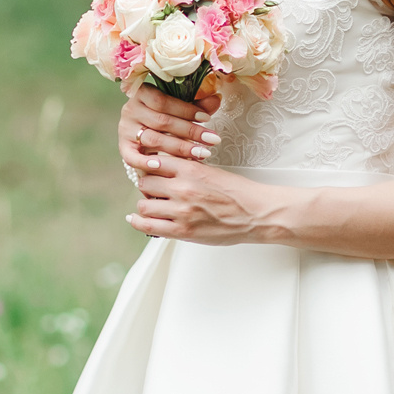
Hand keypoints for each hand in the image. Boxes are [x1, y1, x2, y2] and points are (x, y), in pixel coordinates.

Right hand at [118, 84, 223, 176]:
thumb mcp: (181, 105)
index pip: (163, 101)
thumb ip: (198, 103)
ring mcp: (125, 129)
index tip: (208, 119)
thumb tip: (216, 99)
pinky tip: (163, 167)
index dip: (186, 110)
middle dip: (190, 132)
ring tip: (201, 153)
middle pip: (161, 122)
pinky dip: (146, 163)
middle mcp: (130, 110)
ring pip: (153, 139)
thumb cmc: (167, 113)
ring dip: (179, 148)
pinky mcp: (124, 148)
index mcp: (143, 93)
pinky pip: (132, 157)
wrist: (145, 128)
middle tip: (212, 140)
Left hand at [128, 154, 271, 244]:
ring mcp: (182, 211)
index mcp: (192, 169)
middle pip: (145, 183)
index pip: (154, 162)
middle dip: (147, 186)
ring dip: (146, 205)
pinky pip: (148, 226)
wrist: (257, 214)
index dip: (149, 167)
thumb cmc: (239, 194)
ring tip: (153, 206)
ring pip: (143, 205)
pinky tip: (136, 219)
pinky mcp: (183, 231)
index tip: (149, 171)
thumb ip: (188, 169)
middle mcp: (184, 189)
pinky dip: (138, 222)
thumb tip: (165, 167)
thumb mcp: (213, 172)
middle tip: (153, 191)